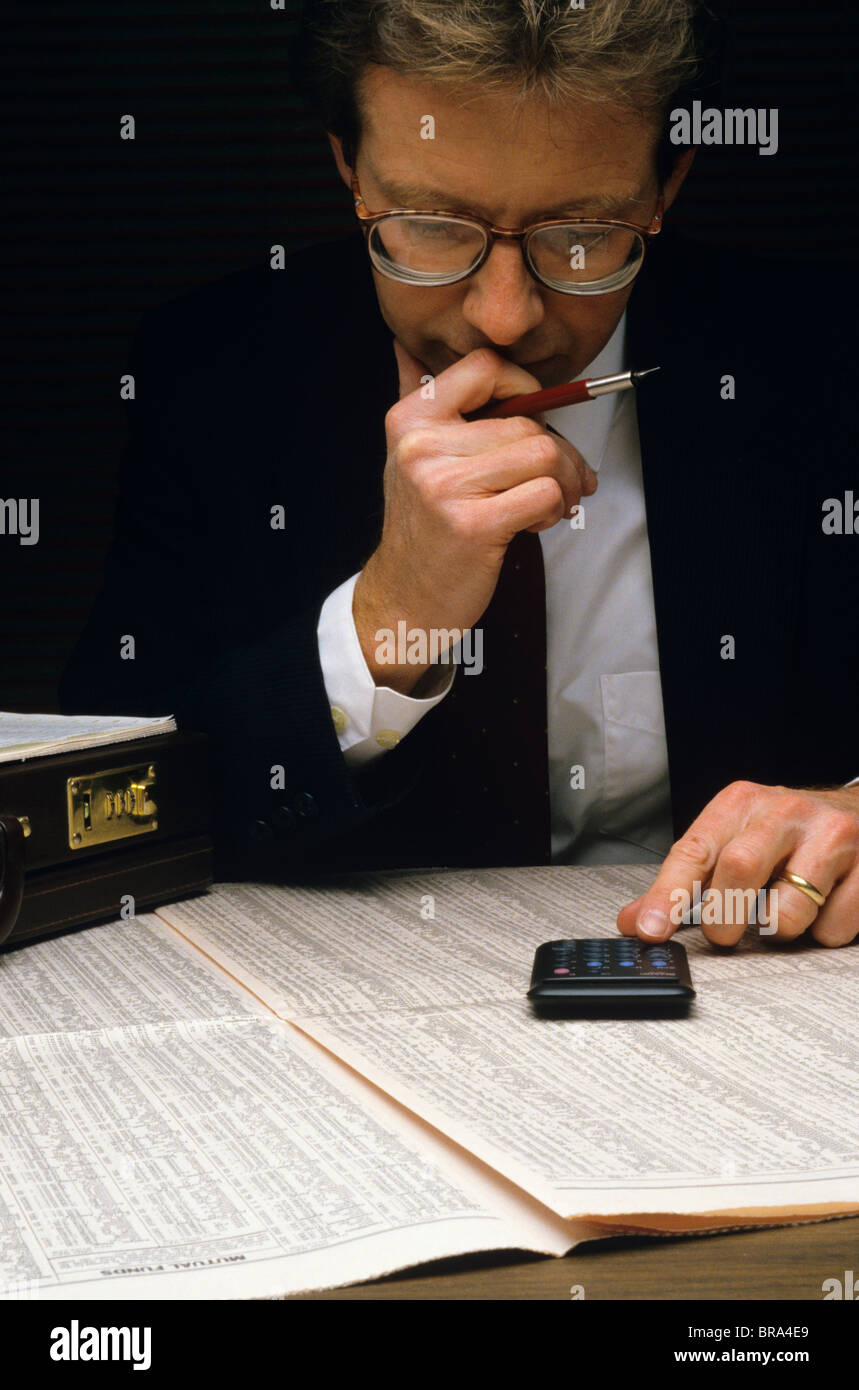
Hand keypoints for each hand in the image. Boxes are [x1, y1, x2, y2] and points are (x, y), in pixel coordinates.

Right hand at [352, 340, 596, 693]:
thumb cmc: (422, 527)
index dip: (524, 385)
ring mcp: (444, 486)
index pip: (483, 368)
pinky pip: (544, 494)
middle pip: (528, 423)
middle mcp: (421, 446)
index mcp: (410, 419)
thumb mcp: (408, 457)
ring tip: (548, 505)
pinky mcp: (472, 525)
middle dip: (561, 454)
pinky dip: (554, 509)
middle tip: (560, 483)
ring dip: (563, 483)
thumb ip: (419, 403)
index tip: (536, 417)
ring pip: (543, 455)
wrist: (405, 596)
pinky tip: (536, 523)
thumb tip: (407, 346)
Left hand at [616, 781, 858, 946]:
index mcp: (739, 803)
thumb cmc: (782, 834)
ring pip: (790, 909)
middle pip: (739, 871)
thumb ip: (682, 882)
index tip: (649, 932)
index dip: (667, 896)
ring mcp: (830, 836)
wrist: (858, 811)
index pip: (694, 851)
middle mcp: (784, 811)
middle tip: (725, 934)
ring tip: (782, 911)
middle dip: (725, 919)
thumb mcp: (730, 839)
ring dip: (779, 930)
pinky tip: (822, 907)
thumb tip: (634, 922)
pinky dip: (821, 933)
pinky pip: (833, 928)